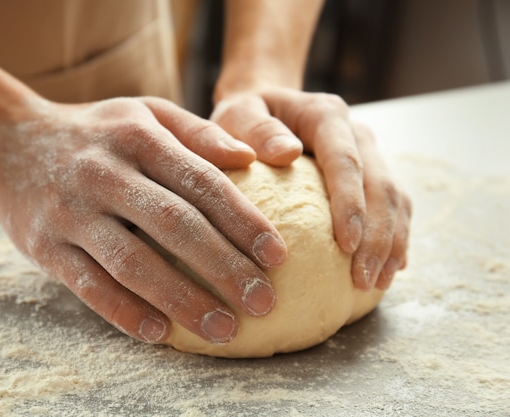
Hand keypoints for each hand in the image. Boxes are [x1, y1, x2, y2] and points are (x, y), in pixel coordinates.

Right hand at [0, 96, 287, 343]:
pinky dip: (125, 311)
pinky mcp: (44, 246)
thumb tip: (250, 157)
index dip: (244, 221)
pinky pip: (89, 285)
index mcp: (139, 137)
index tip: (278, 257)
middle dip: (224, 268)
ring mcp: (72, 212)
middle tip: (263, 303)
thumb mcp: (145, 114)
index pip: (202, 183)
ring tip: (223, 329)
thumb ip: (198, 132)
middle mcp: (105, 173)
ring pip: (133, 262)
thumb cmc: (95, 132)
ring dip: (182, 299)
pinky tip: (162, 333)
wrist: (7, 140)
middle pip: (174, 225)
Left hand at [211, 87, 411, 289]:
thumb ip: (256, 129)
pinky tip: (387, 272)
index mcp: (326, 116)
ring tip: (377, 284)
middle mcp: (356, 134)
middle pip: (380, 186)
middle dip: (378, 236)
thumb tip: (286, 153)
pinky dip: (394, 240)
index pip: (346, 161)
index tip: (346, 244)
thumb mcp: (238, 114)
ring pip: (394, 200)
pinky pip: (393, 208)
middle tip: (364, 280)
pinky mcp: (370, 176)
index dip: (351, 203)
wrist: (263, 108)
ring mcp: (368, 155)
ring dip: (391, 244)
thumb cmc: (244, 118)